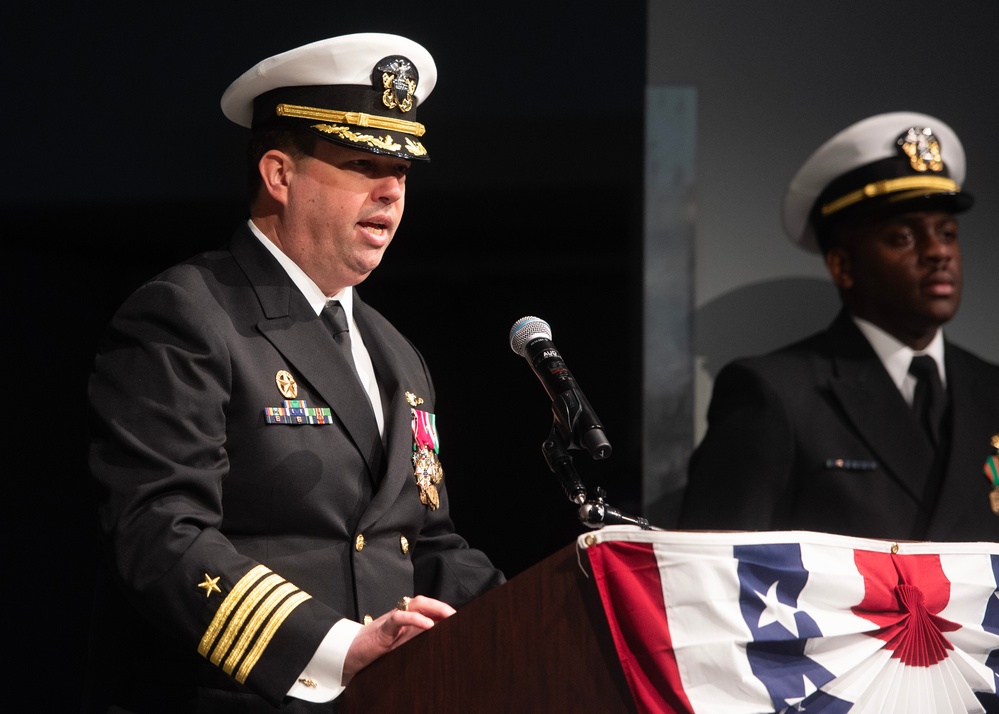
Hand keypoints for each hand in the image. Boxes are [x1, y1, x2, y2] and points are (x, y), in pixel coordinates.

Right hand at [341, 595, 455, 684]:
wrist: (349, 656)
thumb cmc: (375, 652)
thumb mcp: (400, 647)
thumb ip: (416, 640)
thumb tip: (439, 639)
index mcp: (406, 621)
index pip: (427, 609)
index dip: (443, 611)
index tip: (460, 618)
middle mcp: (400, 616)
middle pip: (424, 602)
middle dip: (442, 607)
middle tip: (458, 616)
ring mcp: (392, 620)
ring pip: (415, 605)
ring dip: (434, 608)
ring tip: (449, 616)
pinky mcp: (383, 628)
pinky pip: (400, 617)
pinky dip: (415, 619)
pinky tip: (428, 625)